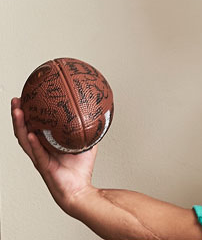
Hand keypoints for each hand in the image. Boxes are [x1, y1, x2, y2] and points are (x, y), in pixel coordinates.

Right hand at [11, 97, 97, 215]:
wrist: (80, 190)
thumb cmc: (80, 170)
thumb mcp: (86, 144)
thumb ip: (89, 130)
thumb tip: (98, 114)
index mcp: (46, 144)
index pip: (33, 125)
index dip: (28, 113)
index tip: (26, 97)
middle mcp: (39, 149)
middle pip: (23, 129)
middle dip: (18, 115)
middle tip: (16, 100)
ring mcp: (39, 158)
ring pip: (25, 139)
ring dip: (20, 125)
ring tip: (18, 111)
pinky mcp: (44, 166)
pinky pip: (37, 153)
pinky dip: (33, 143)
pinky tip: (31, 134)